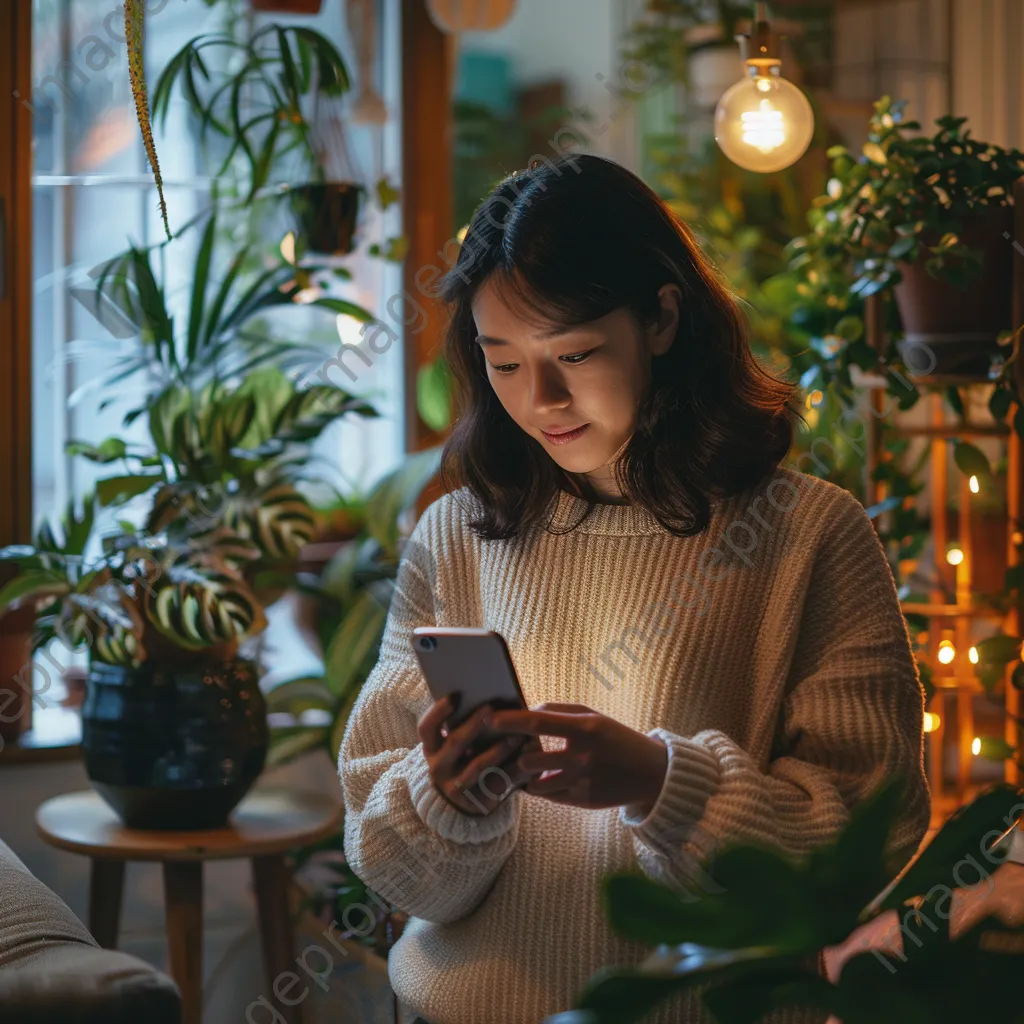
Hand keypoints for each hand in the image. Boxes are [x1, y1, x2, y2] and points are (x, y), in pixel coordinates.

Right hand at [418, 695, 542, 816]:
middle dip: (474, 724)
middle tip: (491, 708)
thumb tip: (491, 699)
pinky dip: (515, 769)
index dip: (438, 711)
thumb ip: (463, 726)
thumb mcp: (455, 747)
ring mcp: (455, 787)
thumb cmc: (464, 761)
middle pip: (455, 742)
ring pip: (479, 764)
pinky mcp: (476, 801)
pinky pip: (498, 783)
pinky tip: (528, 758)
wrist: (464, 803)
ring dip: (500, 748)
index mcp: (432, 748)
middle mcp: (438, 768)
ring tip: (518, 735)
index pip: (427, 728)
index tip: (456, 695)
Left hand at [489, 702, 668, 810]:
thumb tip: (525, 710)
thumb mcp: (593, 716)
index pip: (538, 723)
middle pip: (530, 760)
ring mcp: (583, 782)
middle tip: (512, 750)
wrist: (651, 772)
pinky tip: (543, 778)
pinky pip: (549, 796)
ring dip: (526, 776)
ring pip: (536, 785)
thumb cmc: (616, 737)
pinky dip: (541, 788)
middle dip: (517, 756)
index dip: (510, 721)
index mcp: (585, 729)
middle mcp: (583, 757)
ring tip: (527, 766)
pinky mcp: (584, 802)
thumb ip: (558, 710)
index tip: (488, 718)